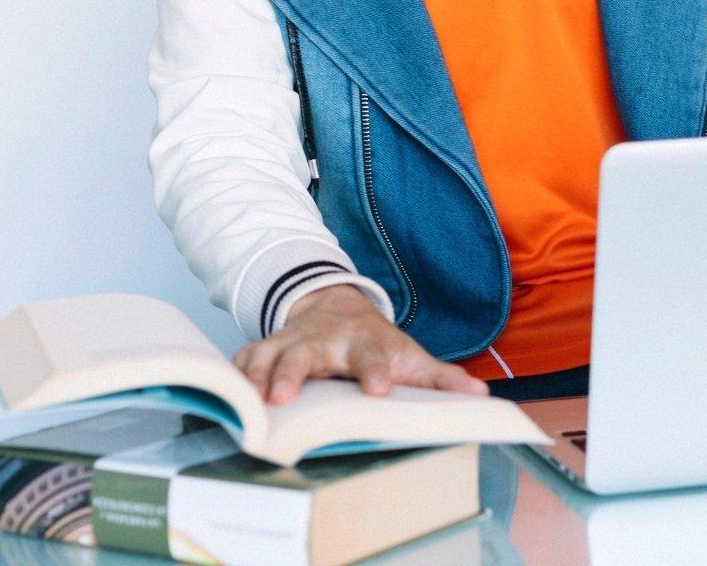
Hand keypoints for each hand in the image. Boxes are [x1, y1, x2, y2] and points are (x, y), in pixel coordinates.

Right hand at [231, 283, 490, 404]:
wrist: (337, 305)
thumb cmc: (376, 342)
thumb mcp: (410, 356)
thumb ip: (442, 379)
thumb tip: (483, 396)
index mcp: (365, 343)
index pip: (373, 357)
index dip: (376, 372)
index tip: (378, 390)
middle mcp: (325, 339)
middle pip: (307, 353)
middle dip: (294, 373)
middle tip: (284, 398)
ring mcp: (292, 340)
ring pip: (268, 354)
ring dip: (254, 375)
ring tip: (244, 399)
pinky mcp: (266, 347)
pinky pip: (244, 357)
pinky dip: (232, 373)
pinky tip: (223, 391)